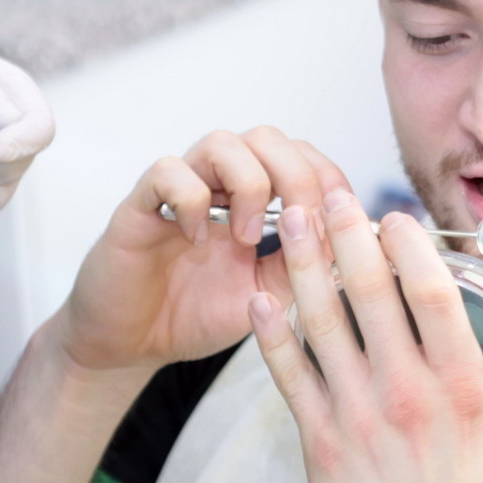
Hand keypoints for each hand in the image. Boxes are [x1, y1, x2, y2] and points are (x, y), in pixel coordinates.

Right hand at [58, 128, 349, 376]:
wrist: (131, 344)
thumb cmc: (194, 314)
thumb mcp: (266, 296)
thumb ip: (303, 265)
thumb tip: (352, 240)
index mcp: (253, 199)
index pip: (301, 157)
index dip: (328, 179)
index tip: (339, 221)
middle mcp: (218, 184)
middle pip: (268, 138)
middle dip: (297, 177)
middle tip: (298, 226)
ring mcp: (178, 190)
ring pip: (222, 142)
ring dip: (248, 185)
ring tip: (246, 237)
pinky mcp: (139, 206)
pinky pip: (168, 172)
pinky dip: (192, 200)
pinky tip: (197, 238)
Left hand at [250, 191, 482, 482]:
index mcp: (465, 387)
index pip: (431, 292)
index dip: (408, 244)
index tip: (392, 217)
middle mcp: (411, 395)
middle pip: (371, 293)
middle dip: (347, 235)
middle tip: (330, 195)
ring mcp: (361, 420)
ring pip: (322, 324)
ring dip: (305, 265)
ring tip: (293, 222)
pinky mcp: (322, 448)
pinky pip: (290, 378)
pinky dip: (271, 335)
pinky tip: (260, 300)